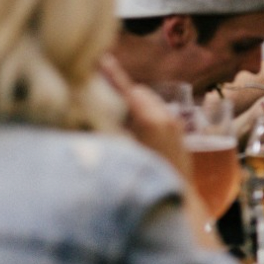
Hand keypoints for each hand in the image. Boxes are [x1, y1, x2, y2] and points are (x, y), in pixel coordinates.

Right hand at [100, 55, 221, 249]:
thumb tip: (85, 115)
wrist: (179, 204)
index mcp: (150, 121)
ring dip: (132, 104)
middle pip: (138, 93)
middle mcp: (166, 118)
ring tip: (115, 113)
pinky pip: (157, 114)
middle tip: (99, 91)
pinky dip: (143, 114)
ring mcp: (174, 125)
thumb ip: (105, 131)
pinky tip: (132, 128)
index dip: (111, 74)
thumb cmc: (145, 182)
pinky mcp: (177, 134)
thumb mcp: (121, 155)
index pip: (127, 90)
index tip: (99, 58)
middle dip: (120, 92)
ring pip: (148, 103)